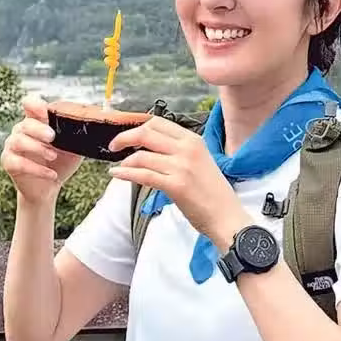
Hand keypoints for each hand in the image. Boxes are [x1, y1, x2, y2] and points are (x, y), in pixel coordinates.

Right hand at [0, 95, 82, 203]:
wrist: (49, 186)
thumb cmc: (61, 161)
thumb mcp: (73, 146)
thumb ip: (77, 134)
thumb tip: (92, 122)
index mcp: (36, 121)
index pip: (29, 105)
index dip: (35, 105)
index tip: (44, 110)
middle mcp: (21, 130)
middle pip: (26, 123)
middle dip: (39, 129)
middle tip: (53, 137)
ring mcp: (13, 146)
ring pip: (18, 141)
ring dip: (37, 148)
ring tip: (53, 156)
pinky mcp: (9, 163)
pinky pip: (19, 163)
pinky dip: (37, 169)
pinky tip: (51, 174)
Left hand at [108, 116, 251, 248]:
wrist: (226, 217)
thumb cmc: (213, 193)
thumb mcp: (200, 161)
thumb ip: (179, 150)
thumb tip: (152, 146)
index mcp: (193, 140)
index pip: (158, 122)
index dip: (138, 126)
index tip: (128, 134)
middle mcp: (187, 149)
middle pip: (146, 133)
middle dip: (125, 137)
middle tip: (114, 146)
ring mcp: (181, 166)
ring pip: (142, 155)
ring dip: (125, 161)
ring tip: (120, 167)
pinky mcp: (176, 185)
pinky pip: (143, 175)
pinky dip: (125, 173)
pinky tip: (117, 174)